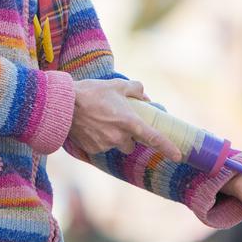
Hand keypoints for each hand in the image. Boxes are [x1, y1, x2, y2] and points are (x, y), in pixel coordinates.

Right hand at [67, 79, 182, 160]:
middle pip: (132, 144)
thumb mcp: (116, 85)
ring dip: (114, 137)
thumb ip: (135, 90)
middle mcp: (120, 137)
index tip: (178, 156)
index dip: (168, 148)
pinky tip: (90, 126)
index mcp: (130, 122)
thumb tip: (145, 97)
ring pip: (116, 145)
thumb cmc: (91, 92)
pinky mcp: (93, 150)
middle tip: (118, 120)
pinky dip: (99, 139)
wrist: (63, 104)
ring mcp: (106, 145)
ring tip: (100, 120)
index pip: (154, 139)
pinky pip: (102, 147)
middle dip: (129, 136)